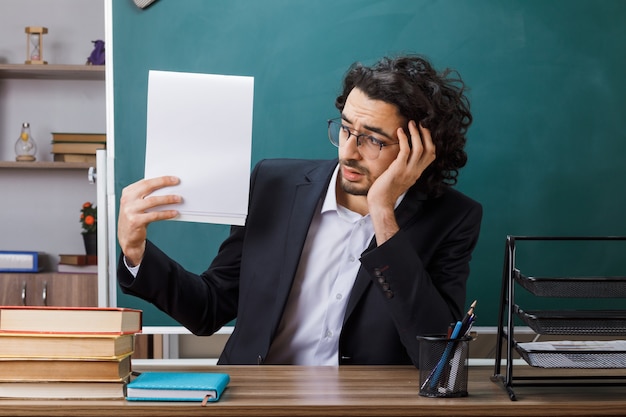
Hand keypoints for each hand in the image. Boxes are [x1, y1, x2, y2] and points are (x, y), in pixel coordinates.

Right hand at [117, 176, 180, 265]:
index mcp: (128, 193)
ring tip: (178, 199)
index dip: (160, 179)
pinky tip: (174, 213)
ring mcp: (130, 210)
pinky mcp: (135, 221)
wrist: (127, 238)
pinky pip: (155, 215)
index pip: (145, 182)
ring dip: (168, 199)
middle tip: (176, 183)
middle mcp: (127, 200)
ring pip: (153, 201)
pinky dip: (166, 213)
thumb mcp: (138, 204)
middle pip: (148, 187)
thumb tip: (168, 188)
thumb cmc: (135, 218)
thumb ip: (148, 196)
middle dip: (164, 183)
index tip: (172, 178)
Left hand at [367, 121, 435, 243]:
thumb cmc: (386, 191)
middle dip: (427, 134)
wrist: (380, 203)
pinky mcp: (398, 169)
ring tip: (411, 123)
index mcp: (417, 173)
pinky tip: (400, 131)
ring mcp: (408, 171)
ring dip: (416, 133)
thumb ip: (404, 169)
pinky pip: (405, 151)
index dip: (430, 141)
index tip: (424, 131)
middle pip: (429, 150)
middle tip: (421, 123)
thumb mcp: (400, 179)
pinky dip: (404, 139)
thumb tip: (400, 159)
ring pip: (419, 148)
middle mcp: (415, 171)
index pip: (431, 155)